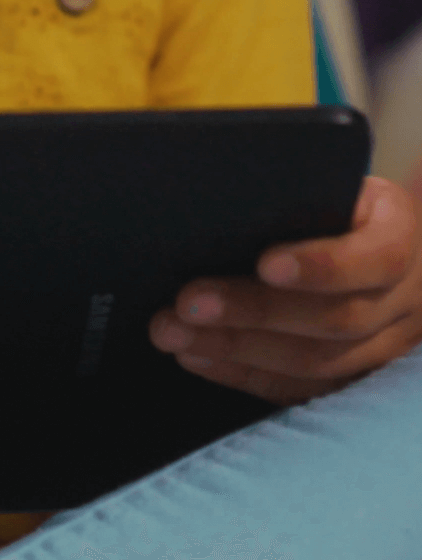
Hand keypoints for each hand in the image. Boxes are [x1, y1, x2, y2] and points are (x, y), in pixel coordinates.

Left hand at [149, 175, 421, 406]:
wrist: (376, 243)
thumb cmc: (335, 204)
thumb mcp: (333, 184)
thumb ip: (295, 193)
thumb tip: (225, 195)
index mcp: (401, 236)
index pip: (377, 258)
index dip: (322, 265)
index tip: (265, 263)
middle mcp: (405, 299)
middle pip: (335, 319)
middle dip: (253, 311)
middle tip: (187, 303)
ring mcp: (385, 346)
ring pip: (316, 363)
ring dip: (235, 349)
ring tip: (174, 334)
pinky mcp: (352, 377)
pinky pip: (299, 389)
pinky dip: (241, 374)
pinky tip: (195, 357)